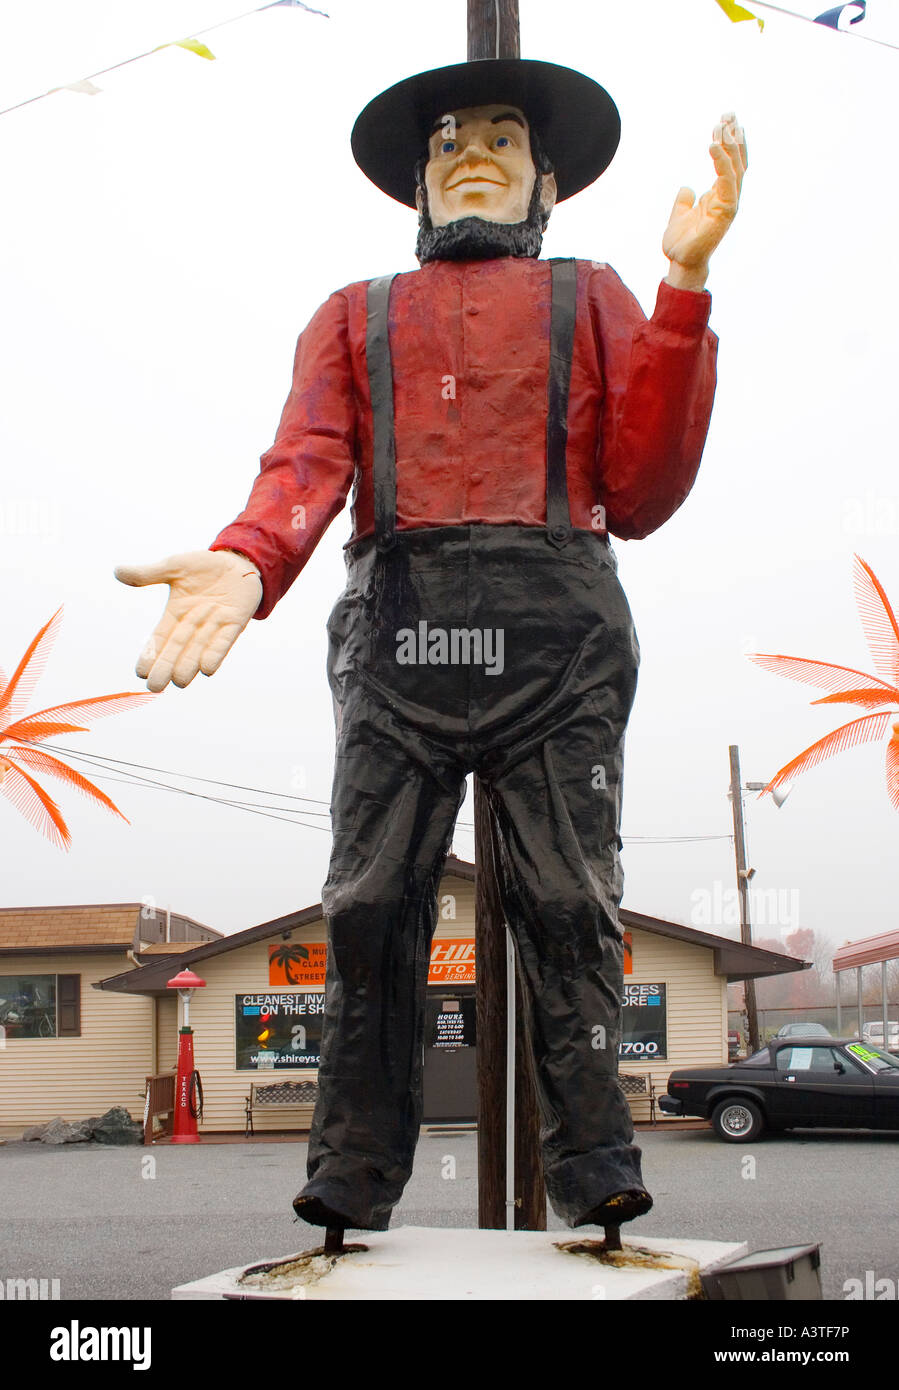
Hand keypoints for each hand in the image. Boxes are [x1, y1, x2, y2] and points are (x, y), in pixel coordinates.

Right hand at [115, 549, 262, 690]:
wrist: (237, 561)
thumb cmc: (203, 566)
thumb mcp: (173, 567)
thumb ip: (148, 574)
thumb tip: (117, 571)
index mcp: (175, 614)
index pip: (159, 638)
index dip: (150, 654)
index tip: (140, 672)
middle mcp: (193, 625)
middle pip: (176, 649)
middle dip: (166, 667)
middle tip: (154, 687)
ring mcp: (214, 625)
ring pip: (199, 650)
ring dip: (189, 665)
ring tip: (179, 682)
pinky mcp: (235, 623)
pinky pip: (224, 642)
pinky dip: (216, 654)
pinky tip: (208, 669)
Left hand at [663, 112, 747, 290]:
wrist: (680, 262)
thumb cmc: (681, 243)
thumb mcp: (680, 214)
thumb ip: (684, 200)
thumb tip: (686, 189)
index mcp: (720, 197)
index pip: (730, 165)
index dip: (730, 144)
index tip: (725, 122)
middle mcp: (728, 198)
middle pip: (738, 161)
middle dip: (734, 136)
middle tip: (729, 113)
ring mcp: (729, 204)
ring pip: (735, 167)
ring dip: (730, 144)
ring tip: (722, 124)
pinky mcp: (726, 211)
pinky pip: (726, 181)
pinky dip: (722, 162)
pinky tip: (713, 145)